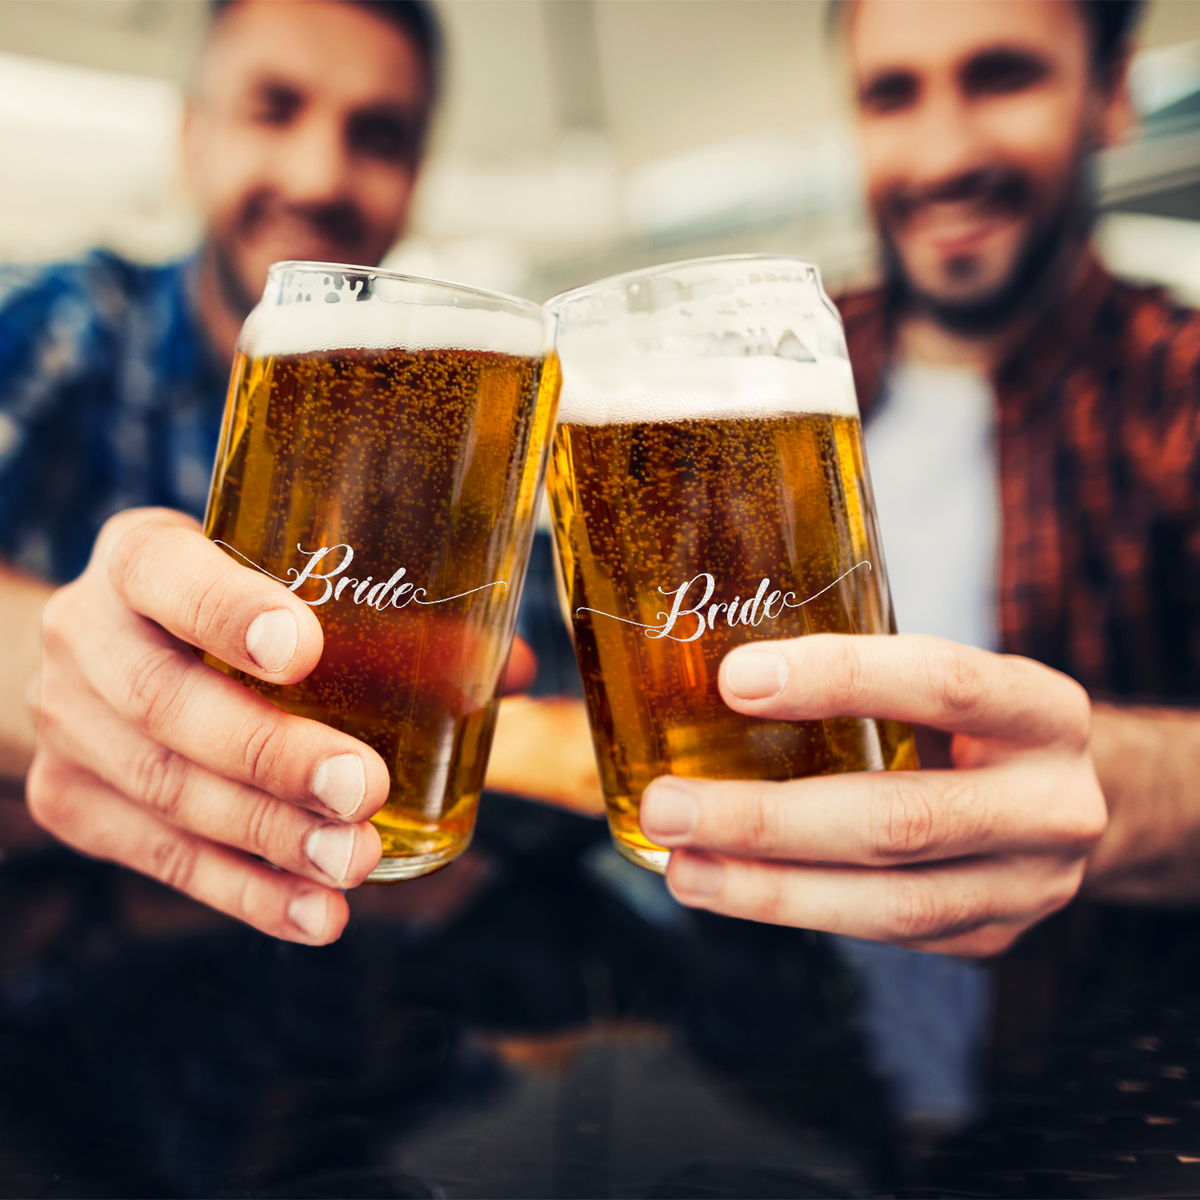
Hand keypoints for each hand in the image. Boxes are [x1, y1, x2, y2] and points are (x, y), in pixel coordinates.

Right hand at [26, 508, 393, 943]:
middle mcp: (86, 634)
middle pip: (165, 701)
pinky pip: (159, 859)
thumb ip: (391, 620)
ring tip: (356, 861)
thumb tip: (513, 670)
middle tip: (364, 789)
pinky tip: (315, 914)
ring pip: (166, 791)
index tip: (306, 651)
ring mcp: (68, 725)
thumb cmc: (228, 610)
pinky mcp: (72, 803)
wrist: (108, 656)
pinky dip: (245, 892)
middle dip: (270, 754)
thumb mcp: (282, 584)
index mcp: (139, 556)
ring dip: (270, 837)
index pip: (165, 571)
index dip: (227, 611)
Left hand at [639, 634, 1106, 956]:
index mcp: (1042, 711)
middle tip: (669, 806)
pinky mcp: (989, 939)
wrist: (1064, 802)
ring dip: (768, 889)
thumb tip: (710, 670)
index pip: (942, 684)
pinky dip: (797, 908)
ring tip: (682, 868)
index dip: (838, 679)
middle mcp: (1050, 805)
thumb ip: (860, 676)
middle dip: (769, 818)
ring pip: (888, 902)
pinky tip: (729, 887)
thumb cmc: (974, 724)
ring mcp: (1027, 887)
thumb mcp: (947, 680)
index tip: (735, 679)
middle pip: (902, 818)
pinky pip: (881, 931)